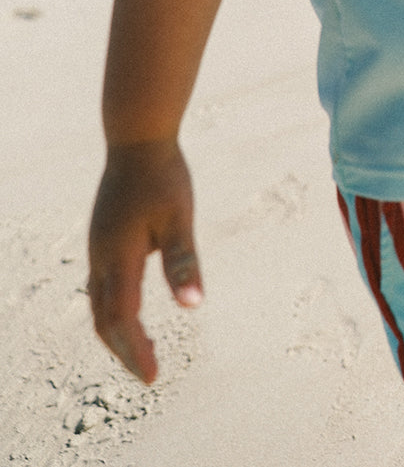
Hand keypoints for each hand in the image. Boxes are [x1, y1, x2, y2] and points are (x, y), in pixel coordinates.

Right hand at [88, 140, 202, 383]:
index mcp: (120, 257)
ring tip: (143, 350)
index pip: (124, 319)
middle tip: (149, 373)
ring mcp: (98, 248)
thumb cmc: (163, 177)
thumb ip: (183, 261)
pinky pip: (101, 287)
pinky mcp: (102, 238)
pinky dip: (114, 310)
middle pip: (104, 319)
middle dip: (124, 350)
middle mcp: (102, 257)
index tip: (154, 376)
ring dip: (117, 332)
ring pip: (99, 305)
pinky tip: (133, 311)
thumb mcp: (180, 218)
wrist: (137, 139)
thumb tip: (193, 304)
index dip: (136, 350)